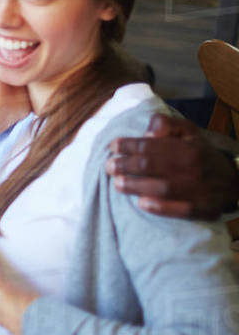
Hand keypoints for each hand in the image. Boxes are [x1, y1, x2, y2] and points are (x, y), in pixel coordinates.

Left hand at [107, 114, 238, 217]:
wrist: (233, 179)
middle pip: (151, 166)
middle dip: (125, 166)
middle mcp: (193, 167)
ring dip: (136, 186)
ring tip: (117, 184)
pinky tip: (142, 204)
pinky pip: (181, 210)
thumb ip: (166, 124)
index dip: (128, 146)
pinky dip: (161, 208)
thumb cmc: (201, 152)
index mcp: (187, 147)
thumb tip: (147, 131)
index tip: (113, 147)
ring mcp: (199, 189)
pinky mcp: (203, 208)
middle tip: (109, 166)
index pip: (151, 146)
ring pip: (162, 188)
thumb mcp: (188, 131)